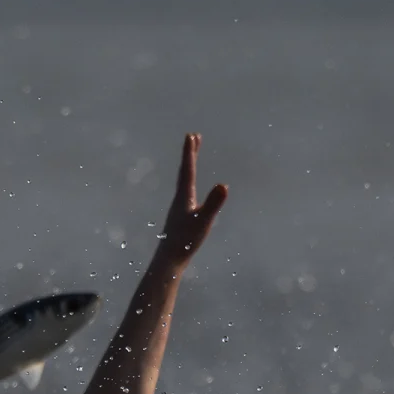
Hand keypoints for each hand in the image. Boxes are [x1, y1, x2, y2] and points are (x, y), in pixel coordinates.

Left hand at [158, 133, 226, 264]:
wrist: (170, 259)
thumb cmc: (186, 241)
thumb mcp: (204, 221)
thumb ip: (214, 203)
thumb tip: (224, 186)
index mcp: (185, 196)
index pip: (188, 169)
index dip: (190, 152)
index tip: (191, 134)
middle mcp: (180, 198)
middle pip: (184, 171)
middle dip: (190, 154)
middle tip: (193, 137)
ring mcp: (179, 207)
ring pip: (183, 181)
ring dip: (188, 167)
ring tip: (192, 157)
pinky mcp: (180, 216)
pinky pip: (185, 192)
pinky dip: (188, 182)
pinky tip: (190, 189)